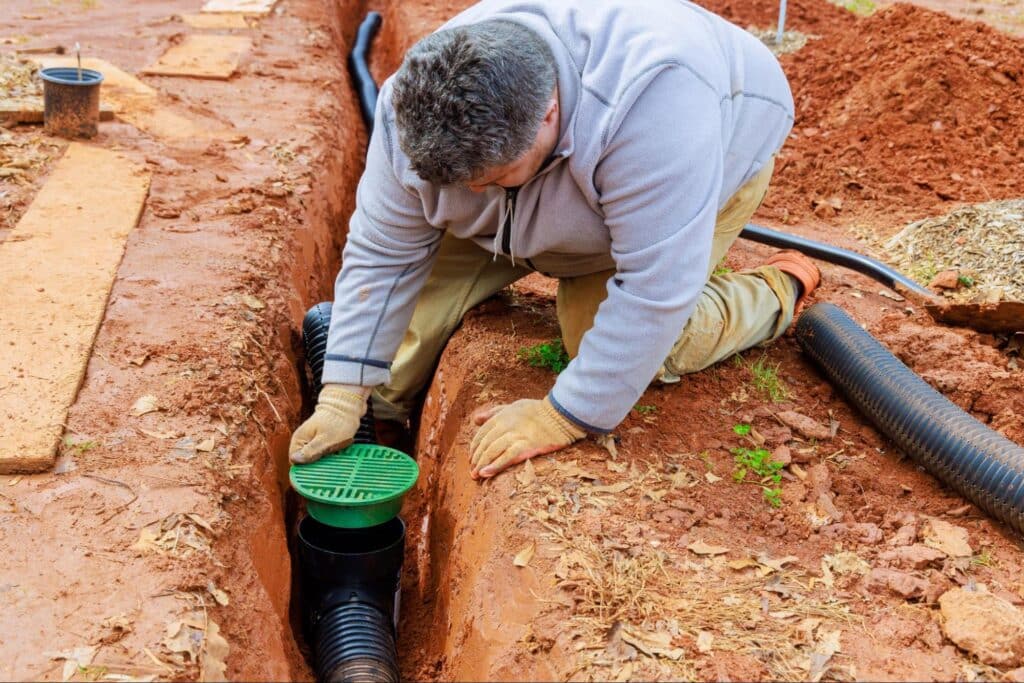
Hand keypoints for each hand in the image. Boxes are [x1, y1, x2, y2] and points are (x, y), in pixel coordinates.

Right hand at [289, 384, 368, 463]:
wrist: (349, 404)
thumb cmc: (338, 421)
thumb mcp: (325, 440)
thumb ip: (311, 452)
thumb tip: (295, 461)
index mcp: (299, 440)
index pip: (296, 463)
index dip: (305, 470)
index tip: (318, 471)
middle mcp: (303, 440)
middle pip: (306, 462)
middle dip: (319, 464)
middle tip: (330, 459)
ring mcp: (312, 439)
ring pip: (316, 458)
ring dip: (327, 459)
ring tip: (336, 451)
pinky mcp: (321, 439)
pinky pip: (324, 452)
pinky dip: (332, 453)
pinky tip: (339, 449)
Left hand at [470, 396, 584, 478]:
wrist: (561, 415)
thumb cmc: (538, 411)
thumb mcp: (513, 406)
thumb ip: (494, 412)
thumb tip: (476, 419)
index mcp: (502, 416)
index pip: (482, 433)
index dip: (474, 447)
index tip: (472, 458)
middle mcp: (506, 425)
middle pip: (485, 444)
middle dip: (476, 458)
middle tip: (472, 471)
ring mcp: (516, 436)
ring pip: (492, 451)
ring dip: (481, 464)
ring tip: (476, 475)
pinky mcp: (527, 446)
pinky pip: (507, 457)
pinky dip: (495, 466)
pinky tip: (486, 473)